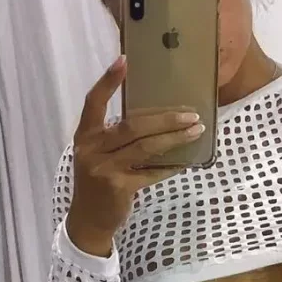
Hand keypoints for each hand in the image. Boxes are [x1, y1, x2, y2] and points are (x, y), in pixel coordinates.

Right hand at [66, 57, 205, 256]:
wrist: (88, 220)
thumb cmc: (97, 182)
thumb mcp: (98, 155)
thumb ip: (115, 137)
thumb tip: (156, 119)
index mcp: (85, 136)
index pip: (93, 102)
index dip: (108, 81)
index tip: (124, 60)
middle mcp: (91, 149)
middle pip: (132, 126)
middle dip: (165, 119)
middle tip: (191, 115)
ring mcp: (104, 168)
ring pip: (145, 147)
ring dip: (174, 138)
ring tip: (196, 131)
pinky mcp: (118, 187)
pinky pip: (151, 172)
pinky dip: (170, 166)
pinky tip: (186, 161)